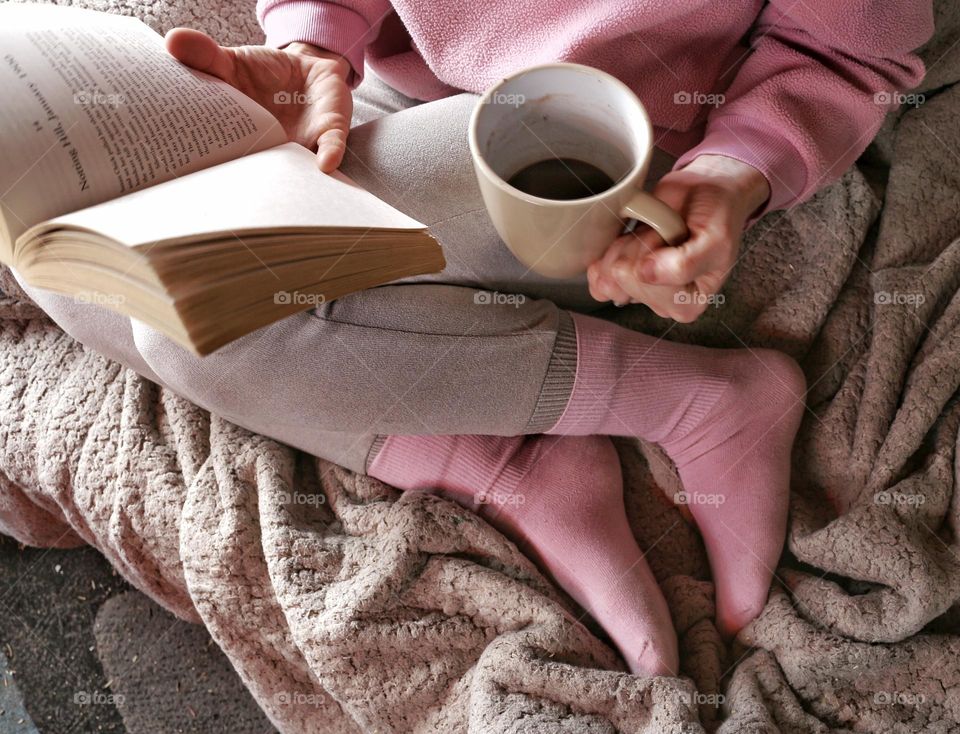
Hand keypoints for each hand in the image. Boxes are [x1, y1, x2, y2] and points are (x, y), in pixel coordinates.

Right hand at [165, 29, 352, 170]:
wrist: (308, 68)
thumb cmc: (265, 73)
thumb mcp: (233, 61)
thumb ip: (207, 56)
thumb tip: (173, 41)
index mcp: (241, 136)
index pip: (226, 157)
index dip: (215, 168)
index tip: (198, 178)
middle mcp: (272, 148)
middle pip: (263, 173)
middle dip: (254, 183)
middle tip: (239, 192)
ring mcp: (301, 144)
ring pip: (297, 168)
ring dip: (292, 177)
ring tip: (283, 188)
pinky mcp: (329, 132)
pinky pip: (331, 146)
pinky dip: (329, 154)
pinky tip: (326, 164)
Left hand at [588, 155, 769, 321]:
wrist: (706, 191)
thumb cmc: (716, 215)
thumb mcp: (714, 238)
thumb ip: (685, 264)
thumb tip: (645, 274)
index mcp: (688, 304)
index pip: (648, 286)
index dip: (654, 253)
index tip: (677, 237)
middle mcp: (662, 303)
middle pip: (625, 280)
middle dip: (640, 248)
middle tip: (666, 234)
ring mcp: (639, 290)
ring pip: (608, 275)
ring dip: (626, 245)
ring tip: (652, 234)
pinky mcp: (620, 276)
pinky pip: (597, 273)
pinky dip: (608, 250)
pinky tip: (630, 239)